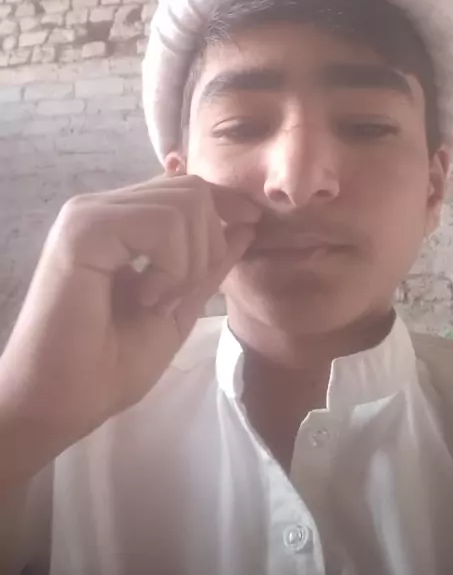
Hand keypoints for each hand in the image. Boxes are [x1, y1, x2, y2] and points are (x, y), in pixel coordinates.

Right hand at [0, 175, 259, 463]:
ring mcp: (89, 213)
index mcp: (120, 222)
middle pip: (192, 189)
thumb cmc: (110, 365)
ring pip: (184, 201)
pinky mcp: (84, 228)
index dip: (224, 204)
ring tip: (156, 300)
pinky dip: (172, 265)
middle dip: (207, 245)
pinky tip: (145, 296)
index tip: (251, 226)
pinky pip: (162, 222)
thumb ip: (208, 263)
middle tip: (176, 295)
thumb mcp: (178, 306)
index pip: (185, 187)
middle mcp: (102, 207)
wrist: (62, 404)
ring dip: (189, 261)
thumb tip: (247, 223)